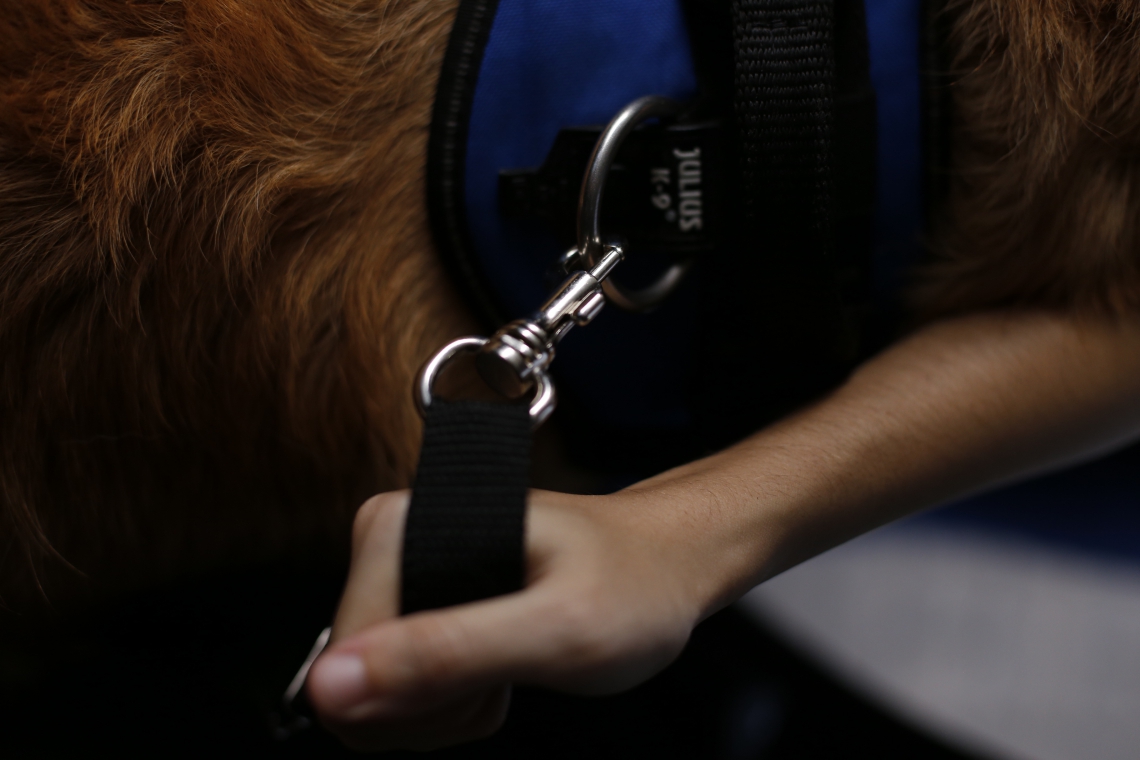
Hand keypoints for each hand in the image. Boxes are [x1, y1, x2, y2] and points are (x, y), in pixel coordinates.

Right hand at [305, 488, 720, 751]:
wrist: (668, 561)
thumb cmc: (633, 581)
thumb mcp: (555, 632)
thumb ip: (445, 655)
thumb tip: (330, 684)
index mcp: (402, 526)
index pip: (341, 658)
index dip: (415, 697)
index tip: (489, 679)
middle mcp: (391, 538)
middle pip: (348, 678)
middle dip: (429, 706)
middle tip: (506, 674)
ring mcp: (402, 569)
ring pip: (369, 691)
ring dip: (441, 707)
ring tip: (510, 664)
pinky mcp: (418, 597)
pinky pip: (394, 684)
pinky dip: (448, 700)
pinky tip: (499, 667)